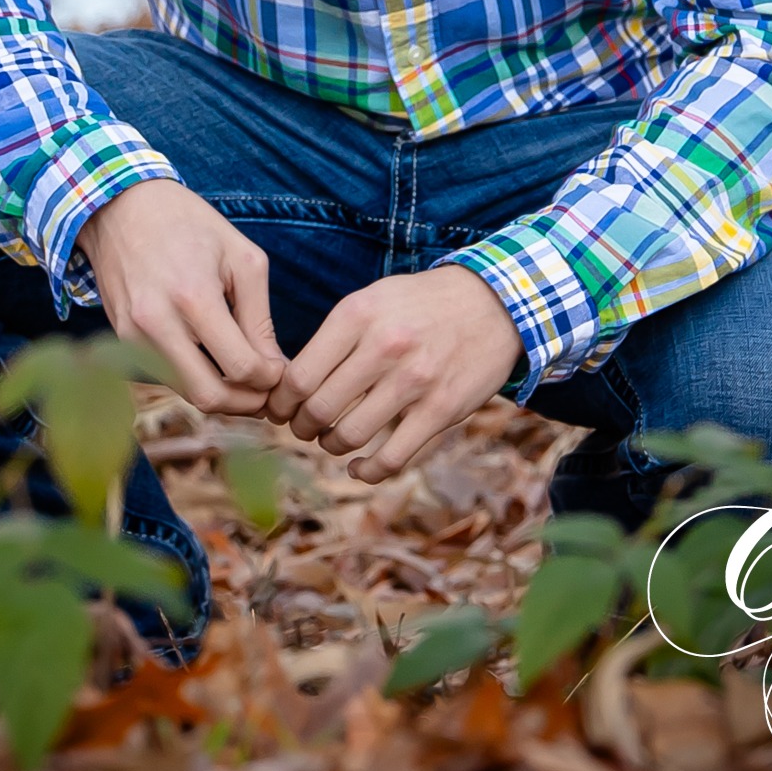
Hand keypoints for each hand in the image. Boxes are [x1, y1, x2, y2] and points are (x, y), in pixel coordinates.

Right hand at [78, 179, 284, 414]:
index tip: (279, 371)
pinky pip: (164, 376)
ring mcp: (133, 335)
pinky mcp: (121, 339)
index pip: (240, 367)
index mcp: (193, 296)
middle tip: (266, 392)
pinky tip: (211, 363)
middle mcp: (157, 322)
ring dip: (219, 396)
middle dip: (245, 402)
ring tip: (243, 380)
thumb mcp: (240, 257)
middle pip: (209, 396)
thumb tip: (275, 368)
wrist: (122, 207)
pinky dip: (192, 378)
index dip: (268, 379)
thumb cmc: (190, 225)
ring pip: (184, 393)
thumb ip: (259, 317)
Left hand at [264, 265, 522, 483]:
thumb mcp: (373, 298)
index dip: (279, 403)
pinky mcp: (441, 410)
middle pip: (318, 409)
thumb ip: (335, 335)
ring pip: (349, 436)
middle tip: (302, 427)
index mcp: (358, 314)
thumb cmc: (421, 303)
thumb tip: (288, 382)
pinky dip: (366, 472)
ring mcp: (415, 381)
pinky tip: (358, 467)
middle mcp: (384, 346)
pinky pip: (391, 459)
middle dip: (301, 427)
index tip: (278, 410)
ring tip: (331, 439)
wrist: (493, 303)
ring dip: (330, 446)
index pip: (298, 376)